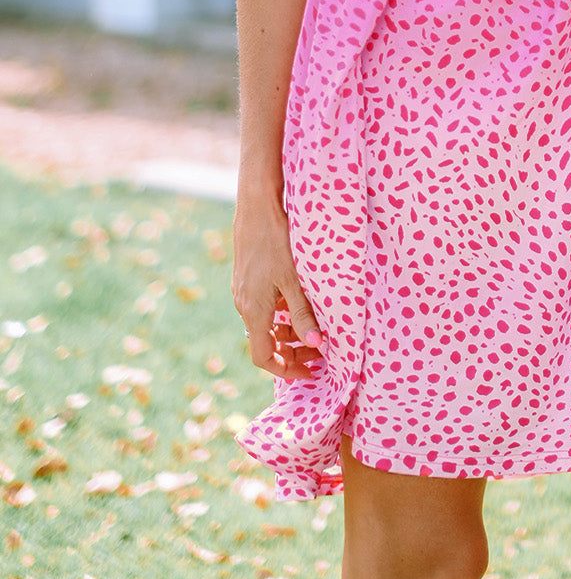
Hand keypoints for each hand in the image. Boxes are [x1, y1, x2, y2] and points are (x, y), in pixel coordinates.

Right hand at [232, 188, 325, 380]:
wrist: (256, 207)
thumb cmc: (276, 241)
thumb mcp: (294, 279)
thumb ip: (304, 313)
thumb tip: (316, 345)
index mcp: (254, 311)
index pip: (263, 357)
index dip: (285, 370)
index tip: (310, 372)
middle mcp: (244, 305)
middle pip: (265, 343)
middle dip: (291, 353)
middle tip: (319, 352)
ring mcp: (243, 291)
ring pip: (265, 325)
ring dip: (287, 333)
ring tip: (314, 328)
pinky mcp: (246, 279)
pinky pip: (263, 308)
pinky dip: (281, 315)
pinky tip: (300, 302)